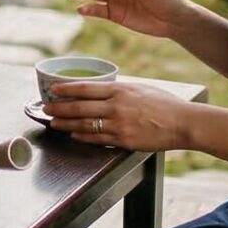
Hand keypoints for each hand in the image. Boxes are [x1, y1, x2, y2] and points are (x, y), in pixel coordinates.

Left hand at [43, 79, 200, 151]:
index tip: (53, 90)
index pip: (85, 88)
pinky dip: (82, 136)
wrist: (182, 122)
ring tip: (53, 123)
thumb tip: (101, 91)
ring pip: (84, 124)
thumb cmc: (164, 104)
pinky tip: (73, 134)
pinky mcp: (123, 140)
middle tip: (45, 108)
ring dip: (65, 123)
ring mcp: (119, 124)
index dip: (65, 89)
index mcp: (120, 89)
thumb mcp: (140, 88)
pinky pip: (97, 138)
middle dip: (58, 108)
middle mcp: (116, 106)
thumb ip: (119, 91)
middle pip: (79, 107)